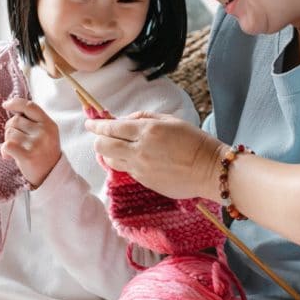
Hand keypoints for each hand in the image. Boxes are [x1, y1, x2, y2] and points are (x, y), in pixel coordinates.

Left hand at [1, 98, 60, 188]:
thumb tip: (12, 109)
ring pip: (10, 133)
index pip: (30, 106)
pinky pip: (7, 145)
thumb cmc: (44, 152)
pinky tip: (8, 156)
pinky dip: (4, 150)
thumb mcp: (46, 133)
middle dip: (10, 128)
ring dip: (8, 141)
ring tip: (16, 149)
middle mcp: (44, 131)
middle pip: (15, 120)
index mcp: (49, 124)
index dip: (16, 103)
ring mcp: (36, 143)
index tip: (5, 104)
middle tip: (16, 140)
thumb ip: (33, 121)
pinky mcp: (27, 156)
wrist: (51, 175)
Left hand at [85, 112, 224, 201]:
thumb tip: (125, 121)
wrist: (209, 170)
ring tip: (116, 146)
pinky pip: (126, 170)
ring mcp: (140, 169)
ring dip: (109, 151)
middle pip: (104, 145)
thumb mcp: (171, 120)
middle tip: (99, 134)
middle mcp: (139, 151)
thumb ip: (144, 118)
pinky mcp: (144, 182)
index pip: (111, 127)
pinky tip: (135, 157)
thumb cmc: (194, 141)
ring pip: (110, 160)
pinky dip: (125, 162)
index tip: (90, 122)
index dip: (97, 124)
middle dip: (98, 138)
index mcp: (147, 131)